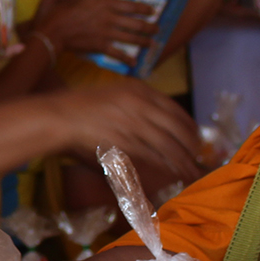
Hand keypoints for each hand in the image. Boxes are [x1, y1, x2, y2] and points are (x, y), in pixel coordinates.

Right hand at [31, 0, 157, 56]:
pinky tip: (134, 62)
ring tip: (152, 44)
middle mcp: (108, 17)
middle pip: (135, 23)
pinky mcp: (100, 46)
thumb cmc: (50, 15)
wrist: (49, 34)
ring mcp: (105, 33)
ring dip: (144, 41)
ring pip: (131, 38)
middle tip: (157, 29)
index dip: (143, 8)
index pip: (129, 5)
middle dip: (149, 27)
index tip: (152, 10)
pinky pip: (117, 53)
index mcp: (101, 2)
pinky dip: (127, 58)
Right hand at [64, 82, 204, 185]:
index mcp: (140, 90)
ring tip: (191, 168)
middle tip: (198, 153)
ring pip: (168, 144)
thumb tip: (162, 119)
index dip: (189, 124)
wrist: (62, 116)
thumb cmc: (85, 105)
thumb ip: (140, 102)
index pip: (175, 108)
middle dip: (191, 143)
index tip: (196, 134)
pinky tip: (172, 169)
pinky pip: (152, 155)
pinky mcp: (124, 143)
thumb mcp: (117, 93)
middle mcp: (140, 105)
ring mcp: (133, 124)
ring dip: (183, 158)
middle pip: (177, 127)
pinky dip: (165, 164)